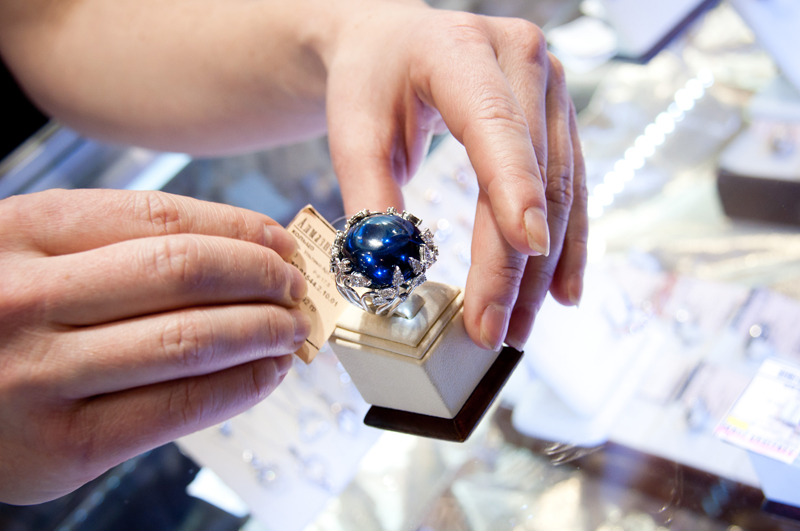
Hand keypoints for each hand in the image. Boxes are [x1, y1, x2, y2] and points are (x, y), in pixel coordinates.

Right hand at [0, 189, 309, 503]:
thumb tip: (235, 252)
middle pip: (184, 274)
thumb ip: (111, 248)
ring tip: (291, 329)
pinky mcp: (63, 448)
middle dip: (262, 278)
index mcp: (22, 233)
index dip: (240, 229)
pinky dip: (240, 386)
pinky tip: (266, 372)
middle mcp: (26, 299)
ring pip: (191, 341)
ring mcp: (41, 376)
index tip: (279, 242)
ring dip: (263, 331)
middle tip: (295, 287)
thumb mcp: (28, 258)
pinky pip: (178, 408)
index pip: (162, 219)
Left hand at [325, 2, 587, 349]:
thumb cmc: (370, 81)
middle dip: (517, 260)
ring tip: (521, 326)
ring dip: (545, 266)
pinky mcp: (557, 117)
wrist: (391, 44)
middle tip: (496, 327)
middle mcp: (522, 59)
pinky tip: (561, 289)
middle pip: (535, 171)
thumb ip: (372, 200)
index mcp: (463, 51)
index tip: (527, 248)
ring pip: (563, 188)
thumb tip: (391, 278)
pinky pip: (571, 186)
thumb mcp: (355, 134)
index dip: (515, 188)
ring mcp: (550, 87)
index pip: (497, 125)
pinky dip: (565, 243)